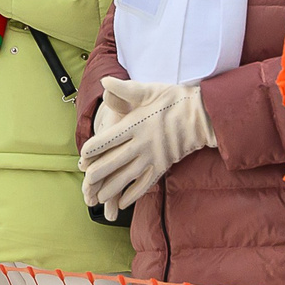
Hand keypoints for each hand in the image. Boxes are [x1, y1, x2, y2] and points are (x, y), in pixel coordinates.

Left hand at [78, 78, 214, 218]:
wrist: (202, 115)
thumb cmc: (173, 100)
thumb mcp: (148, 90)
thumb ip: (125, 89)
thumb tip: (104, 81)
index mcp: (134, 124)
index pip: (106, 140)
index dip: (92, 150)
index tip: (83, 156)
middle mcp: (141, 143)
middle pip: (113, 163)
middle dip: (96, 175)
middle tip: (86, 182)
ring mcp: (152, 157)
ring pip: (127, 178)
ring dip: (111, 189)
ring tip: (99, 197)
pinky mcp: (162, 167)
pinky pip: (145, 185)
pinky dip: (132, 195)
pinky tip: (122, 202)